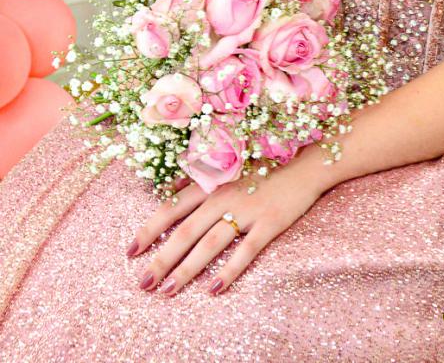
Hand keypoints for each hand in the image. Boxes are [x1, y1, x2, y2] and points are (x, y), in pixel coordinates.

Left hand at [126, 154, 324, 296]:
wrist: (306, 160)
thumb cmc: (265, 161)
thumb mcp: (228, 163)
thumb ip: (200, 176)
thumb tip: (170, 189)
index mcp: (211, 180)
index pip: (171, 208)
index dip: (149, 230)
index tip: (130, 252)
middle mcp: (223, 195)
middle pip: (184, 231)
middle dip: (161, 259)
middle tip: (143, 283)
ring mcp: (246, 209)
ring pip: (209, 244)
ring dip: (186, 270)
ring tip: (168, 290)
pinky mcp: (268, 223)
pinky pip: (245, 252)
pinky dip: (228, 272)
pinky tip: (213, 289)